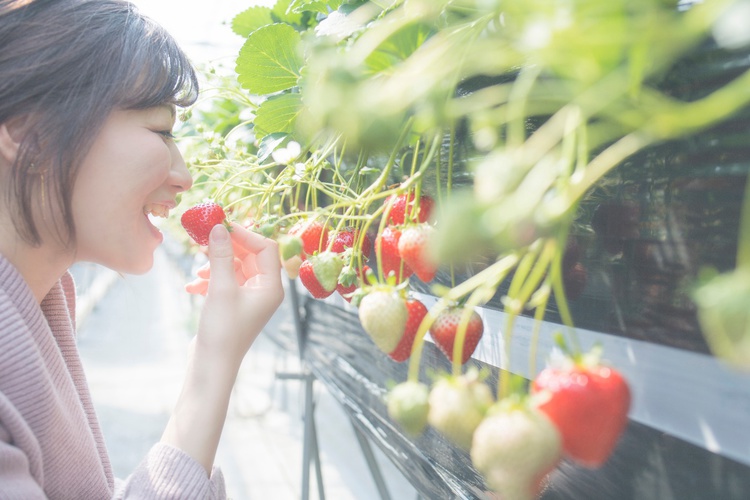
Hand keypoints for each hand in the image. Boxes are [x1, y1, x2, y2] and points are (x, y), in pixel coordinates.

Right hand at [191, 222, 283, 363]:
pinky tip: (192, 287)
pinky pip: (225, 282)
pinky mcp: (234, 305)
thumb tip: (219, 227)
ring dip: (215, 265)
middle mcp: (264, 291)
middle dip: (227, 248)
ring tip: (197, 272)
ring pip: (234, 268)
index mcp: (271, 286)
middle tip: (204, 239)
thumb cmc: (222, 330)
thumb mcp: (221, 288)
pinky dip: (209, 280)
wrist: (211, 366)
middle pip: (250, 255)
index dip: (245, 234)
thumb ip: (221, 255)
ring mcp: (249, 298)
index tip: (221, 226)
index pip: (266, 247)